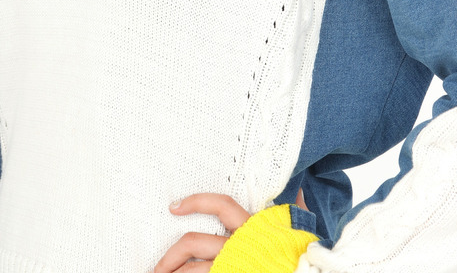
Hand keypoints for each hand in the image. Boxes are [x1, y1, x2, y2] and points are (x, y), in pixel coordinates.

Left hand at [153, 189, 308, 272]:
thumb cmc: (301, 256)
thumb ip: (295, 209)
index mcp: (251, 229)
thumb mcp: (298, 231)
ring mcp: (231, 267)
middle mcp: (237, 248)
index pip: (220, 206)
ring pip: (192, 272)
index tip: (175, 206)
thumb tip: (300, 192)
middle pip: (193, 243)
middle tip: (156, 267)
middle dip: (170, 256)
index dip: (196, 202)